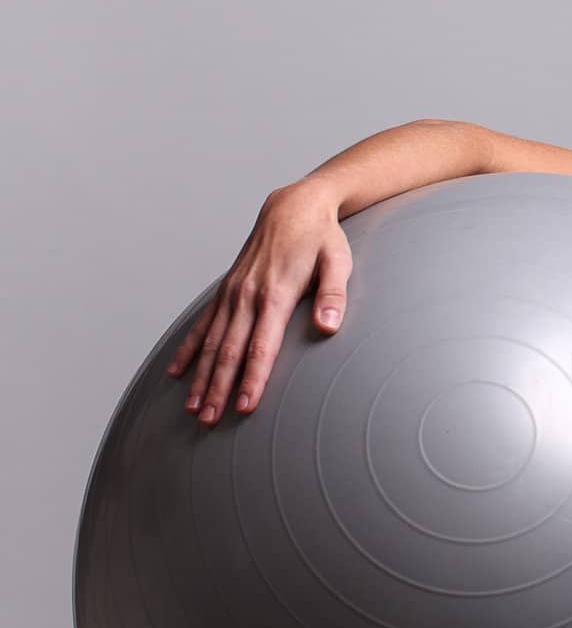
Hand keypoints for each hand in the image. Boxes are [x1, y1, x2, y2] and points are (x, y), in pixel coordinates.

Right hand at [166, 180, 351, 425]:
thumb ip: (334, 294)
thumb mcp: (338, 261)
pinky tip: (176, 373)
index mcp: (275, 293)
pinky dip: (188, 349)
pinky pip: (203, 324)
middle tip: (209, 421)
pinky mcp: (227, 289)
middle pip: (229, 351)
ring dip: (201, 377)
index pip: (261, 346)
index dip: (252, 378)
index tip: (244, 407)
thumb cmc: (323, 237)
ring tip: (193, 408)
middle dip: (218, 388)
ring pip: (211, 342)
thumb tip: (330, 326)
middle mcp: (247, 295)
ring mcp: (233, 292)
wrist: (294, 205)